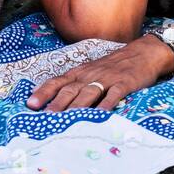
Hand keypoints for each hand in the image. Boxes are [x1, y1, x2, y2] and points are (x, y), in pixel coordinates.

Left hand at [27, 35, 173, 111]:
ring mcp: (108, 79)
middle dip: (57, 105)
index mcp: (80, 72)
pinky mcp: (125, 84)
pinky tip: (100, 115)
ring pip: (88, 93)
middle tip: (46, 118)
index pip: (57, 82)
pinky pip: (114, 95)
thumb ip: (76, 83)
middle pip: (70, 90)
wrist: (142, 53)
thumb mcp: (92, 70)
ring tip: (67, 120)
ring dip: (76, 107)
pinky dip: (106, 105)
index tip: (30, 104)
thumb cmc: (114, 65)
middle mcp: (90, 75)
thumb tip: (55, 101)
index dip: (44, 93)